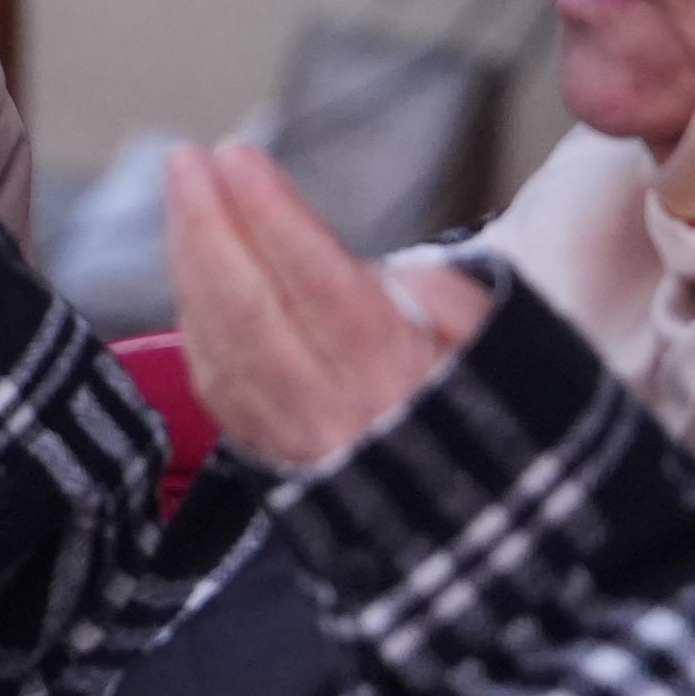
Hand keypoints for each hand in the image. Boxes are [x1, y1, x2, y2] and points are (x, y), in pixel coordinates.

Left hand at [163, 141, 490, 470]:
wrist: (486, 539)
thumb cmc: (499, 423)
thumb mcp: (511, 351)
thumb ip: (453, 301)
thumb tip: (388, 276)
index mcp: (395, 376)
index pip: (316, 278)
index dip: (269, 213)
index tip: (236, 156)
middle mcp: (332, 410)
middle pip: (247, 305)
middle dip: (206, 223)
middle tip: (186, 160)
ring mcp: (294, 440)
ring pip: (218, 343)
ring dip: (190, 263)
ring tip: (183, 199)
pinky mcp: (273, 460)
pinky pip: (216, 385)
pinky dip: (196, 322)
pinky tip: (191, 277)